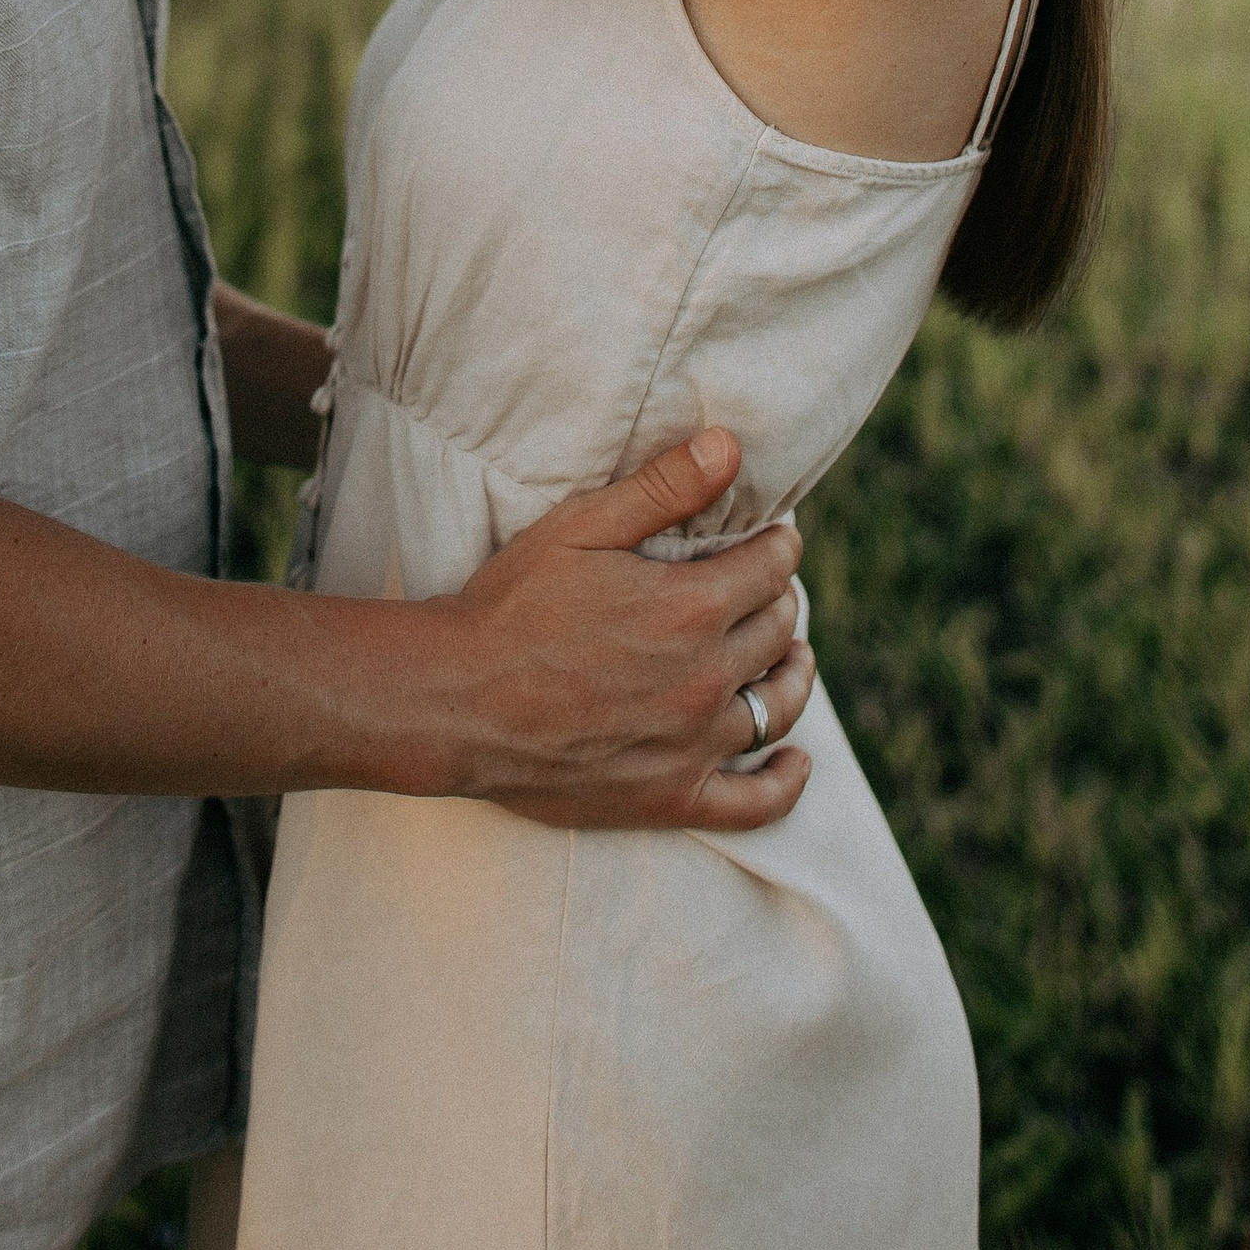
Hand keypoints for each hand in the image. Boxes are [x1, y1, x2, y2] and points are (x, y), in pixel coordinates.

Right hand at [449, 429, 815, 835]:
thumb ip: (662, 487)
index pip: (772, 568)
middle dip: (779, 600)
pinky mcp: (672, 797)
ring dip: (793, 673)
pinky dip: (786, 781)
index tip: (774, 540)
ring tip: (790, 658)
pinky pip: (757, 802)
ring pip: (780, 704)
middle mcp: (706, 677)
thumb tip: (731, 446)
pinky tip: (795, 762)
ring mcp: (693, 744)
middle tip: (762, 590)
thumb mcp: (580, 527)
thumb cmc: (510, 606)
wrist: (454, 702)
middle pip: (778, 631)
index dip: (778, 547)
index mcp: (691, 607)